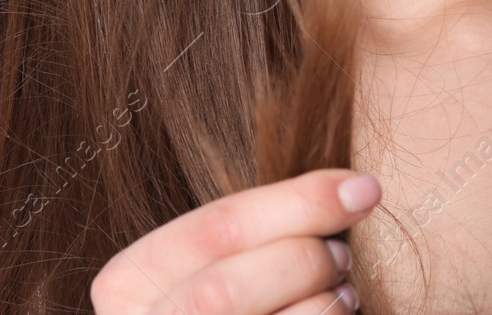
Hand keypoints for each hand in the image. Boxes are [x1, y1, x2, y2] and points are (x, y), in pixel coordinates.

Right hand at [91, 168, 379, 314]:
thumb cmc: (222, 296)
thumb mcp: (214, 259)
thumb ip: (258, 229)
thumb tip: (356, 188)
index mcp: (127, 282)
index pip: (216, 229)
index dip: (300, 203)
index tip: (364, 189)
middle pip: (226, 290)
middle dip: (302, 263)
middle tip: (343, 255)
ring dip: (321, 305)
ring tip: (343, 291)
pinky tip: (335, 314)